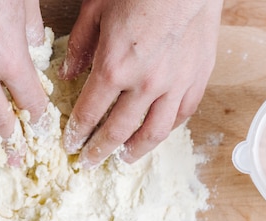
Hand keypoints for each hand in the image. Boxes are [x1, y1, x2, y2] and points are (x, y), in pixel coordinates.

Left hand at [60, 0, 222, 167]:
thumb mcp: (96, 10)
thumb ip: (79, 46)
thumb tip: (67, 73)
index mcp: (113, 68)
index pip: (89, 113)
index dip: (77, 133)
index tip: (71, 145)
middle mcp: (144, 84)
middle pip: (118, 131)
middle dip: (99, 150)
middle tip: (89, 162)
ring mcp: (174, 84)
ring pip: (153, 132)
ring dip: (135, 150)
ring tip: (123, 159)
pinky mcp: (197, 78)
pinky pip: (182, 115)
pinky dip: (167, 130)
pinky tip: (156, 134)